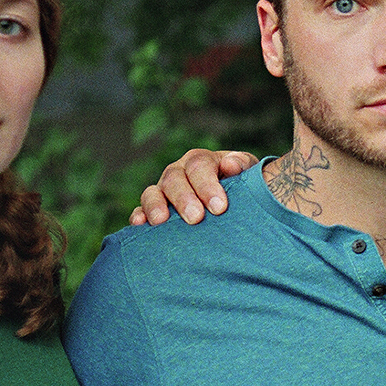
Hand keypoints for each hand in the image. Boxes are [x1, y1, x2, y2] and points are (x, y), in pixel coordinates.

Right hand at [129, 148, 257, 225]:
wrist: (233, 205)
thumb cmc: (241, 190)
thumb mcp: (247, 176)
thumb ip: (242, 167)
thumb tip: (231, 165)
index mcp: (201, 161)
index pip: (200, 165)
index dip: (207, 185)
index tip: (219, 207)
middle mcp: (179, 172)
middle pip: (174, 178)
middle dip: (184, 198)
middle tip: (195, 218)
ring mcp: (163, 191)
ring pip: (153, 192)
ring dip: (156, 206)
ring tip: (161, 221)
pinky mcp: (153, 210)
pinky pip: (141, 210)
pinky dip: (139, 216)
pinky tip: (140, 224)